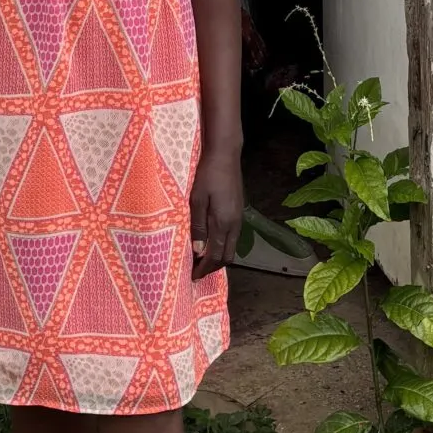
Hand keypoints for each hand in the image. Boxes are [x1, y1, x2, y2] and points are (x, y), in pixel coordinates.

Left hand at [190, 145, 244, 276]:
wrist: (225, 155)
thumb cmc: (207, 175)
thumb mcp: (196, 200)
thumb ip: (198, 226)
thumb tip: (198, 250)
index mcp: (223, 223)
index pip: (215, 256)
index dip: (204, 269)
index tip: (193, 277)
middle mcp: (234, 225)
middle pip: (227, 256)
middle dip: (212, 267)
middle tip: (197, 271)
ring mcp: (239, 219)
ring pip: (231, 248)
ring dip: (218, 257)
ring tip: (202, 259)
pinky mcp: (239, 212)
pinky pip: (233, 238)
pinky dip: (223, 246)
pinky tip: (211, 242)